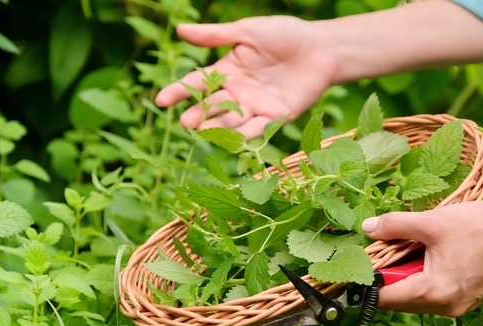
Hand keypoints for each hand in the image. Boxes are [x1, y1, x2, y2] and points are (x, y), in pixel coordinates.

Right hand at [155, 17, 336, 137]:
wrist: (321, 47)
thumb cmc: (285, 34)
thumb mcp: (247, 31)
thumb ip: (216, 36)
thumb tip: (181, 31)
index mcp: (228, 70)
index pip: (198, 83)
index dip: (179, 91)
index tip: (161, 100)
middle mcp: (239, 92)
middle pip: (213, 105)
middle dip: (199, 114)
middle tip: (185, 122)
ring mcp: (257, 106)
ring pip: (232, 120)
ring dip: (218, 126)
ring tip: (202, 130)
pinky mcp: (277, 117)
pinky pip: (259, 128)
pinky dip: (247, 133)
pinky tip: (234, 138)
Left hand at [362, 201, 482, 316]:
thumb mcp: (433, 222)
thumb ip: (395, 226)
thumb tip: (367, 230)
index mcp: (432, 294)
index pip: (384, 299)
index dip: (368, 281)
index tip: (361, 261)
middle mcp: (444, 308)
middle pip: (400, 298)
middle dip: (389, 274)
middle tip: (388, 245)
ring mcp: (458, 306)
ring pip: (418, 295)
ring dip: (409, 273)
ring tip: (414, 244)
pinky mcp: (469, 298)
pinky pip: (436, 291)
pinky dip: (427, 274)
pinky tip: (433, 251)